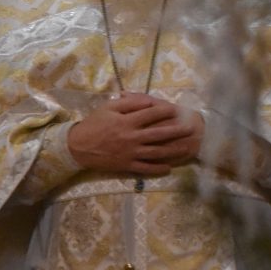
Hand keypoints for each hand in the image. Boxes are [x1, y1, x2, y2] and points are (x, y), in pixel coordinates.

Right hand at [68, 93, 203, 176]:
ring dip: (174, 150)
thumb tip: (148, 101)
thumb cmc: (94, 124)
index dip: (167, 110)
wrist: (78, 147)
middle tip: (192, 129)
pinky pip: (146, 168)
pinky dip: (158, 168)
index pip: (152, 114)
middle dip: (178, 131)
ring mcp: (131, 153)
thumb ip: (129, 103)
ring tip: (187, 148)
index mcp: (127, 121)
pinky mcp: (127, 165)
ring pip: (157, 152)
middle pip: (160, 133)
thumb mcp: (108, 107)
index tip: (178, 110)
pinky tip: (169, 167)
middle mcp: (132, 137)